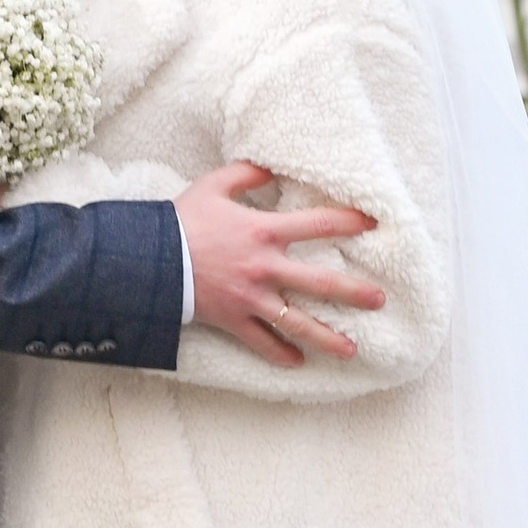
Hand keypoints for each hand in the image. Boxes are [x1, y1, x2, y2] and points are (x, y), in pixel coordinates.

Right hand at [175, 161, 383, 367]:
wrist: (148, 259)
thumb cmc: (182, 220)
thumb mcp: (213, 185)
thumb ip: (246, 173)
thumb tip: (271, 165)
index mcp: (263, 230)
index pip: (317, 225)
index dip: (348, 222)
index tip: (372, 223)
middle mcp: (264, 267)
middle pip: (319, 282)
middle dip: (353, 292)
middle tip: (379, 299)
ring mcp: (250, 297)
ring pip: (297, 322)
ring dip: (327, 337)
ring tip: (351, 350)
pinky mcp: (233, 319)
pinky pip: (261, 342)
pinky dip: (280, 354)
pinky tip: (298, 362)